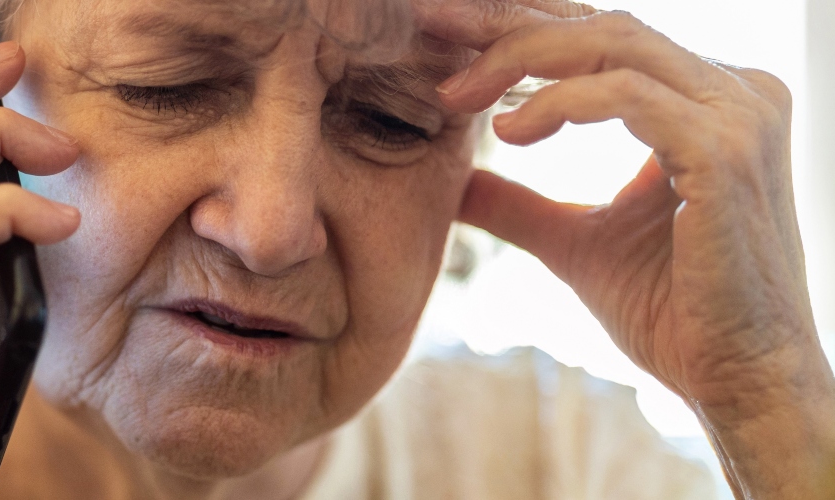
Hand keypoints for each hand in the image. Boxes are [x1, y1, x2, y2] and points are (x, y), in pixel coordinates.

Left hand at [418, 0, 834, 495]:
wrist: (737, 382)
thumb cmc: (671, 314)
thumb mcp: (574, 241)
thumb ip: (518, 201)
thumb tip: (453, 181)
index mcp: (706, 100)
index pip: (602, 36)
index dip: (520, 26)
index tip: (443, 33)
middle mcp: (733, 92)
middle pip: (604, 24)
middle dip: (509, 23)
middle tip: (434, 28)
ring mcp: (739, 116)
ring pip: (613, 43)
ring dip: (520, 57)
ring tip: (457, 94)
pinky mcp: (725, 153)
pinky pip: (625, 96)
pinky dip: (558, 103)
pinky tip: (509, 132)